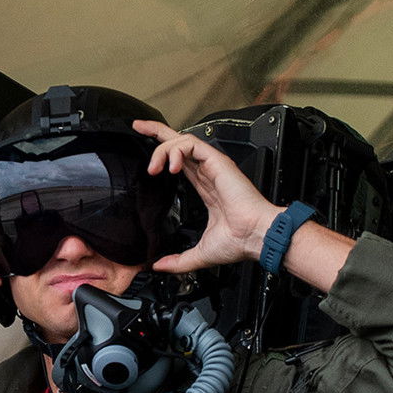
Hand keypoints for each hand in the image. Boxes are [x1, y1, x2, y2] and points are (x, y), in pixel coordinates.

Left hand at [135, 120, 280, 273]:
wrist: (256, 236)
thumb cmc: (240, 241)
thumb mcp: (201, 253)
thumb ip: (179, 260)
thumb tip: (160, 266)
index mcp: (204, 186)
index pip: (180, 161)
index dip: (163, 154)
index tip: (146, 156)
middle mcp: (207, 172)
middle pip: (178, 142)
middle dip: (155, 131)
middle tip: (137, 126)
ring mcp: (212, 165)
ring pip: (181, 140)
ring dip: (162, 150)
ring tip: (154, 168)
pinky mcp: (216, 161)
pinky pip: (191, 144)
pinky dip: (176, 151)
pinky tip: (171, 167)